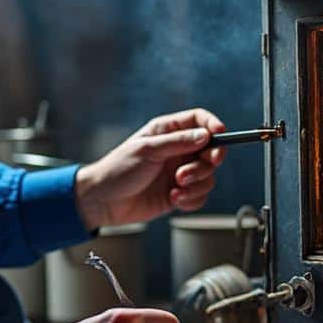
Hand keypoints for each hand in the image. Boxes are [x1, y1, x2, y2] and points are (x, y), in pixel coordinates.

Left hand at [73, 109, 226, 229]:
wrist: (103, 201)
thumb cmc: (118, 169)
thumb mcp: (147, 150)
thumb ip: (177, 142)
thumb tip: (205, 135)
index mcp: (168, 131)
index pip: (199, 120)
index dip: (213, 125)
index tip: (219, 135)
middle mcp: (177, 150)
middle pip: (211, 150)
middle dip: (206, 163)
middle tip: (189, 171)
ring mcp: (180, 172)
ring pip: (208, 176)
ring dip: (196, 184)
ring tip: (175, 187)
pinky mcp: (179, 193)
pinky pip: (200, 196)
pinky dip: (192, 199)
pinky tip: (174, 199)